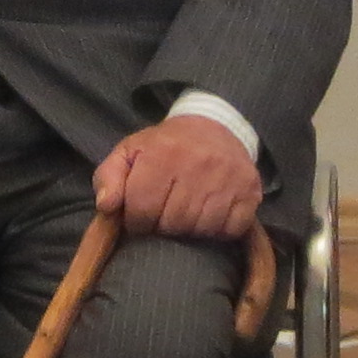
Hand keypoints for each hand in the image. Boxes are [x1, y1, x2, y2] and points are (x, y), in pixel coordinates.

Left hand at [93, 114, 261, 241]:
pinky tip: (210, 215)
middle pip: (172, 223)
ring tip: (186, 214)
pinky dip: (218, 230)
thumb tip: (107, 205)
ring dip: (190, 230)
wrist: (215, 127)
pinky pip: (230, 229)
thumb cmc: (165, 146)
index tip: (141, 216)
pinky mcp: (250, 192)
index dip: (137, 221)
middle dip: (163, 226)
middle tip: (165, 214)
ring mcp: (227, 179)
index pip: (142, 210)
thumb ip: (109, 177)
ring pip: (200, 229)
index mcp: (162, 155)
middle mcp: (197, 165)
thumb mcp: (130, 152)